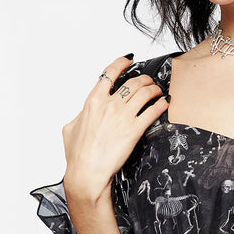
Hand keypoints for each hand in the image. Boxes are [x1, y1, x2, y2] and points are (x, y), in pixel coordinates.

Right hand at [62, 56, 167, 203]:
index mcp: (93, 101)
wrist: (87, 173)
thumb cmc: (78, 155)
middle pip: (132, 82)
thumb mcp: (70, 129)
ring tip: (158, 90)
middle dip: (144, 78)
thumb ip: (79, 116)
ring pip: (145, 93)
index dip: (121, 63)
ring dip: (154, 89)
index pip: (109, 73)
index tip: (128, 60)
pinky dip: (160, 104)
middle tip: (148, 81)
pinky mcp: (134, 130)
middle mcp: (109, 105)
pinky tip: (164, 103)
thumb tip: (83, 113)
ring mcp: (123, 117)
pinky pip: (153, 111)